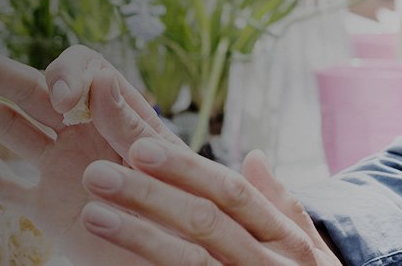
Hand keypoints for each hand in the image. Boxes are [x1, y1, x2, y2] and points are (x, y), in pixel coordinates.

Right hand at [0, 47, 182, 263]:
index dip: (67, 77)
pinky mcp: (46, 206)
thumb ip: (129, 125)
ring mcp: (60, 168)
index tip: (62, 101)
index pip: (85, 71)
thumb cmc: (185, 207)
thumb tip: (101, 79)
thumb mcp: (163, 162)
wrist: (177, 258)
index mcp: (117, 113)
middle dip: (1, 76)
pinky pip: (6, 187)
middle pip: (35, 93)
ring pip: (13, 132)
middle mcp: (83, 133)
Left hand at [79, 137, 341, 265]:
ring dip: (138, 236)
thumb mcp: (309, 252)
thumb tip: (253, 156)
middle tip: (97, 173)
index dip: (185, 170)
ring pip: (190, 262)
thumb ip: (282, 205)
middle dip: (149, 195)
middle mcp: (270, 265)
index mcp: (286, 239)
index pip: (232, 194)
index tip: (139, 147)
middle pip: (205, 222)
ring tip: (92, 213)